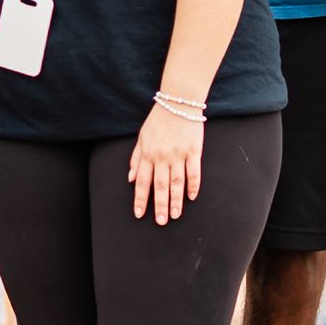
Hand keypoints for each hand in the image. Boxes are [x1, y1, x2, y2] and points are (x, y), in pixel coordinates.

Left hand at [128, 103, 204, 225]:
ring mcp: (178, 155)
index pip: (142, 182)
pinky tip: (192, 197)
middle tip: (161, 222)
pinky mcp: (194, 151)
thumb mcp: (142, 137)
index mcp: (148, 154)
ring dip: (176, 200)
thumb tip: (131, 178)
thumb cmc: (158, 120)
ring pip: (176, 182)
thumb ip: (136, 158)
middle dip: (159, 206)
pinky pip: (194, 172)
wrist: (178, 103)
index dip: (140, 199)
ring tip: (175, 215)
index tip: (139, 214)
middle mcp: (162, 157)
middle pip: (160, 186)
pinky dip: (193, 185)